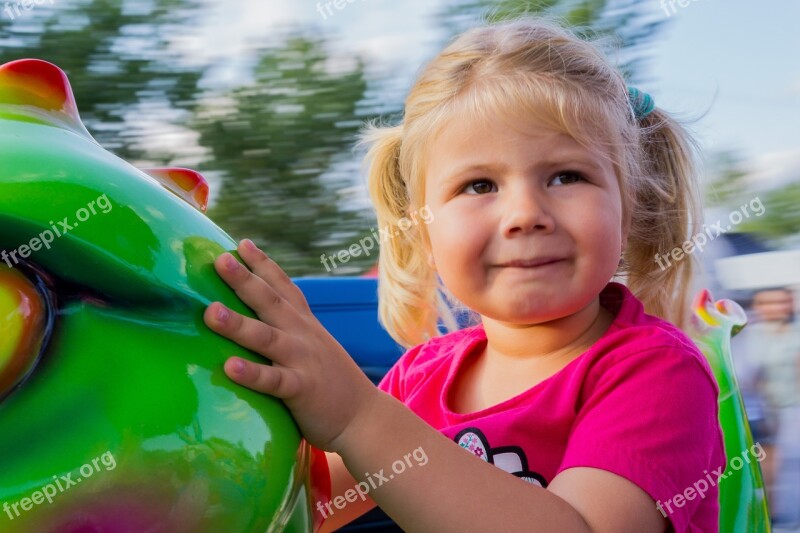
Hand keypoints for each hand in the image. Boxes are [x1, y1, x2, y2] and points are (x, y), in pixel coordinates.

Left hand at [203, 239, 378, 452]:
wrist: (365, 416)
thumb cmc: (330, 383)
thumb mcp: (312, 345)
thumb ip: (288, 330)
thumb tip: (253, 318)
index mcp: (303, 323)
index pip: (282, 286)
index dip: (262, 264)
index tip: (241, 243)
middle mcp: (302, 335)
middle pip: (270, 302)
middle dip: (244, 279)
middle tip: (220, 260)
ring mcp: (302, 360)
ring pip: (266, 337)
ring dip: (238, 323)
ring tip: (211, 311)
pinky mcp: (302, 389)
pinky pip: (274, 380)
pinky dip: (252, 373)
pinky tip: (230, 367)